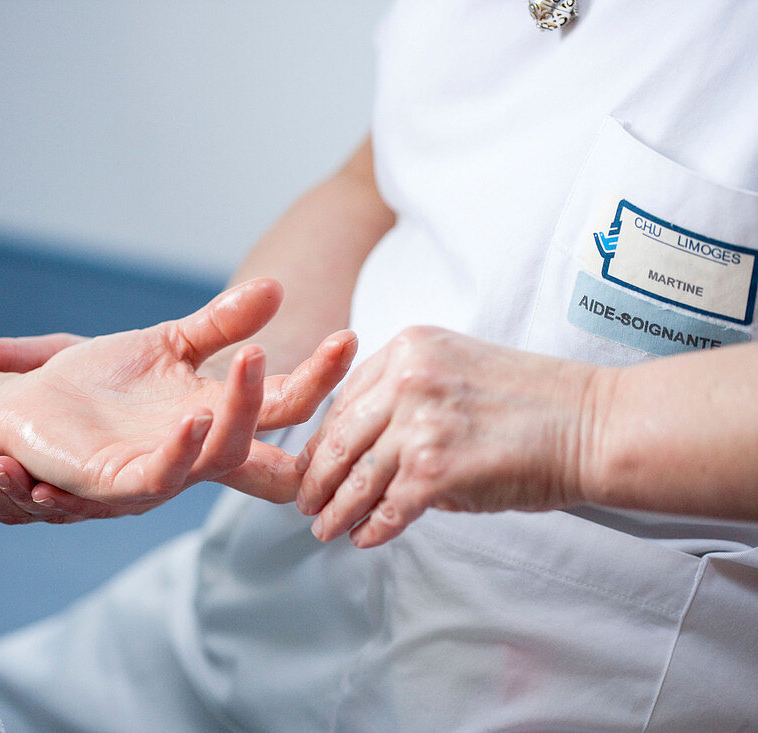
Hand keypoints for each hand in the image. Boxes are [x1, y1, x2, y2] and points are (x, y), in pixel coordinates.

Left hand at [0, 278, 355, 510]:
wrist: (30, 408)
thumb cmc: (97, 383)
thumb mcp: (165, 344)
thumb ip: (220, 322)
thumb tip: (276, 287)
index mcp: (216, 410)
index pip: (284, 398)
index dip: (321, 374)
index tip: (349, 336)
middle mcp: (200, 444)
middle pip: (271, 426)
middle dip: (310, 389)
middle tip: (338, 343)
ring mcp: (165, 466)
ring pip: (226, 452)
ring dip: (242, 410)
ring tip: (252, 358)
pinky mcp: (121, 482)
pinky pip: (164, 474)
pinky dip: (185, 450)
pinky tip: (195, 415)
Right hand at [0, 332, 125, 522]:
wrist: (189, 385)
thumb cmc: (120, 372)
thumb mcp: (57, 353)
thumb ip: (6, 355)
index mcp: (30, 464)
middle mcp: (57, 490)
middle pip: (0, 509)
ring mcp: (89, 498)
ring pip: (34, 515)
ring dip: (9, 495)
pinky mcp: (126, 496)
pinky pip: (87, 510)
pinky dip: (59, 502)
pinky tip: (43, 489)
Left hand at [296, 326, 598, 547]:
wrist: (595, 424)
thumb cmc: (539, 402)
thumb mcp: (460, 369)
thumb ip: (410, 394)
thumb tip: (369, 446)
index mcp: (409, 348)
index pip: (346, 399)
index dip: (323, 437)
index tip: (313, 460)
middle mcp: (407, 379)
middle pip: (338, 437)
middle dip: (315, 476)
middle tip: (304, 501)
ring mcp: (419, 424)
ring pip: (355, 477)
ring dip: (335, 510)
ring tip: (323, 529)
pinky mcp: (435, 470)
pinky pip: (387, 508)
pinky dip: (372, 528)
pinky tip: (364, 539)